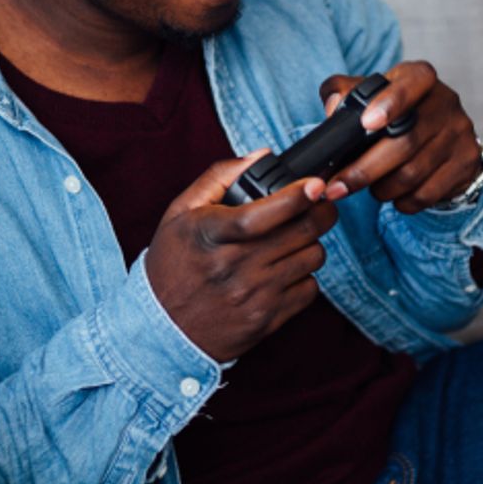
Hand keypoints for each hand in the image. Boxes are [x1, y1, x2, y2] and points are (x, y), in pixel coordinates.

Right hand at [145, 153, 337, 363]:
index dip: (296, 197)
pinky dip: (303, 275)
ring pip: (312, 258)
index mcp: (209, 235)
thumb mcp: (180, 213)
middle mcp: (233, 266)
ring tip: (292, 240)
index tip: (315, 184)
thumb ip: (219, 178)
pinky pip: (309, 289)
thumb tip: (262, 157)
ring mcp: (253, 295)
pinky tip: (283, 270)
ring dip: (310, 243)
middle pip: (300, 233)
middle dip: (320, 211)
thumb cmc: (172, 262)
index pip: (261, 216)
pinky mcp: (267, 319)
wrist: (163, 327)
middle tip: (318, 204)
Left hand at [316, 62, 481, 212]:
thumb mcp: (369, 93)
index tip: (366, 123)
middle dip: (364, 169)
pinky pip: (428, 192)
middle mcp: (445, 102)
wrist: (441, 136)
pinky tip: (392, 196)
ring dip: (381, 188)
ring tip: (364, 188)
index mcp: (419, 77)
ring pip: (413, 172)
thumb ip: (342, 91)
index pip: (413, 81)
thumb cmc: (394, 112)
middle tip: (336, 186)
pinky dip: (403, 200)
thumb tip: (333, 107)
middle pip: (405, 140)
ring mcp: (460, 133)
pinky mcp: (466, 162)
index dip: (391, 102)